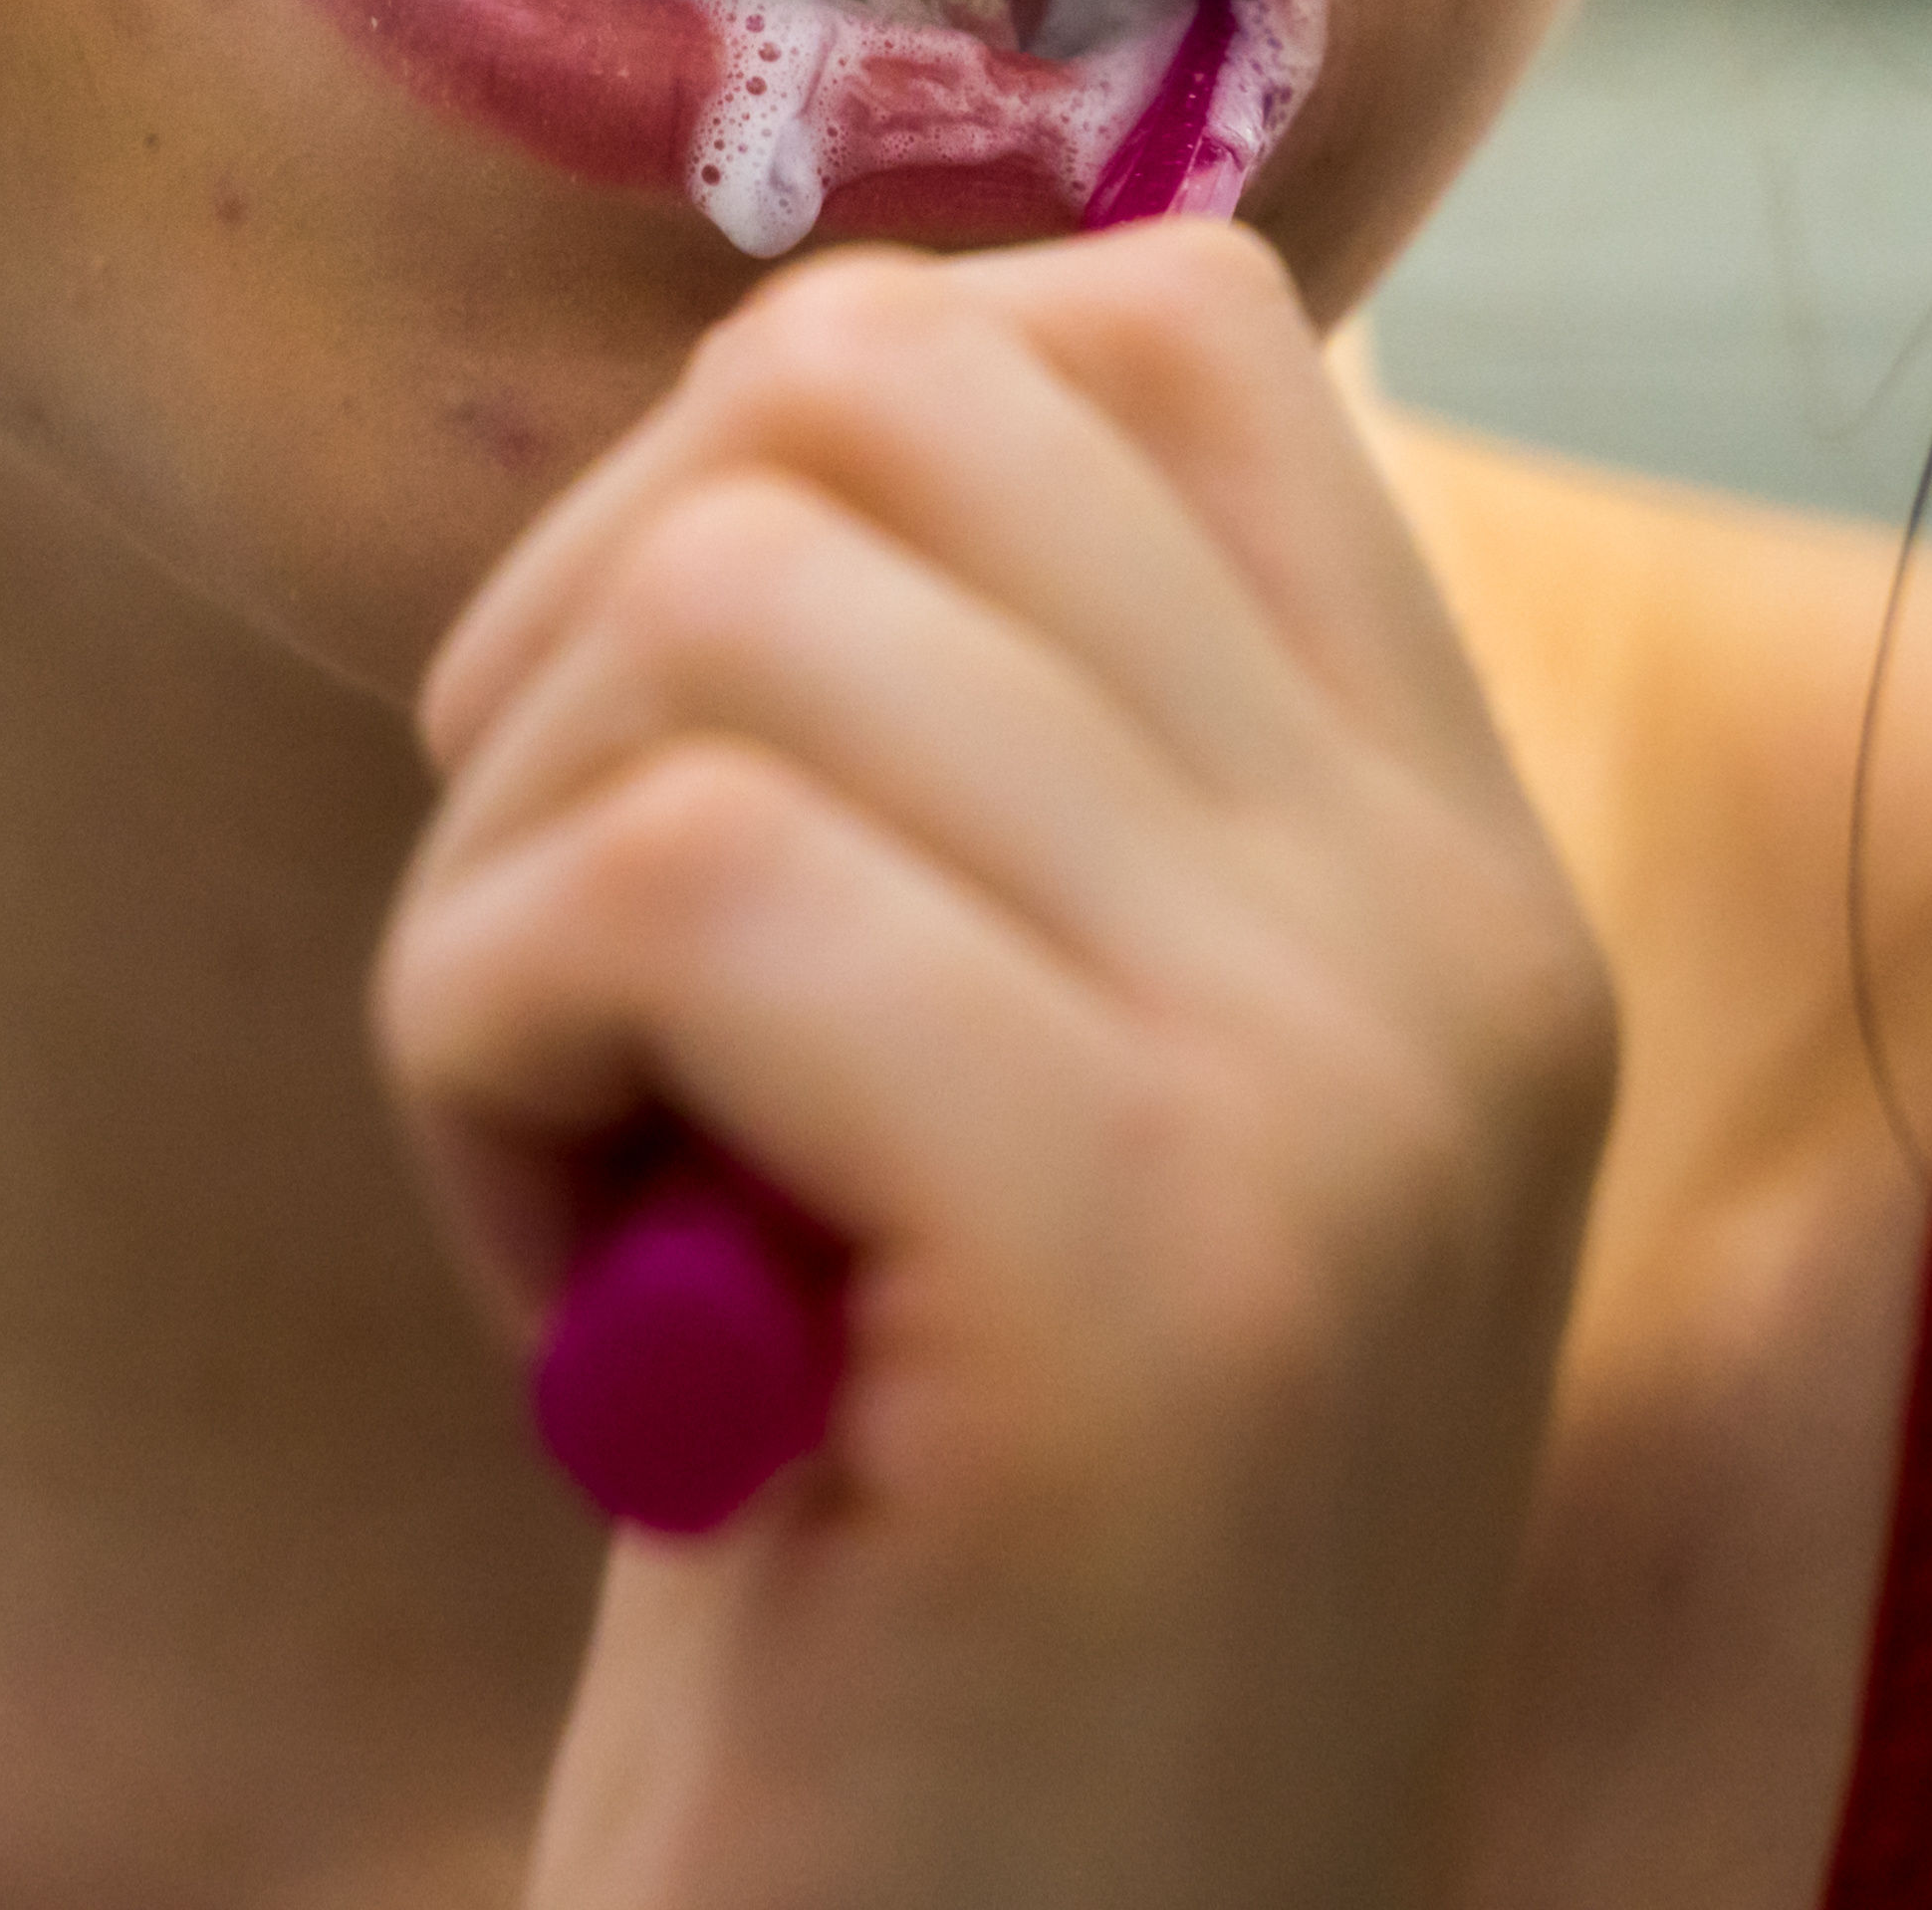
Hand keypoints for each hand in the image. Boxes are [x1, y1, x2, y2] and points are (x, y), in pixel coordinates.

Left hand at [378, 225, 1615, 1909]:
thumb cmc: (908, 1608)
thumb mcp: (1030, 1111)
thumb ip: (1004, 765)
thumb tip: (762, 400)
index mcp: (1452, 872)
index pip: (1151, 324)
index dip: (797, 460)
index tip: (703, 777)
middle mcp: (1453, 938)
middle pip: (877, 388)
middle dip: (590, 641)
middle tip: (596, 992)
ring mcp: (1333, 1092)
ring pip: (726, 599)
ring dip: (512, 885)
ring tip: (604, 1191)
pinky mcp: (1144, 1267)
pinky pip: (660, 877)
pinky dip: (478, 1056)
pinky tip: (580, 1310)